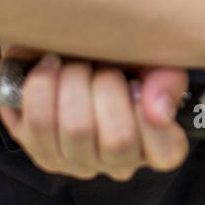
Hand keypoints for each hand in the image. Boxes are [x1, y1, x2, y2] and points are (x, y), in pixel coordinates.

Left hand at [0, 47, 189, 180]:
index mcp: (155, 143)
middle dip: (107, 86)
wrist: (69, 41)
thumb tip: (158, 110)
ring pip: (75, 130)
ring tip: (72, 62)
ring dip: (72, 82)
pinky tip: (48, 68)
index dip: (152, 119)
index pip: (166, 152)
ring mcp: (77, 162)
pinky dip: (40, 86)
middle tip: (101, 63)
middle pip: (117, 140)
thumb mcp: (152, 58)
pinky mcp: (40, 151)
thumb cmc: (118, 55)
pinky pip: (37, 124)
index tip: (136, 84)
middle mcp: (117, 162)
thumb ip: (167, 80)